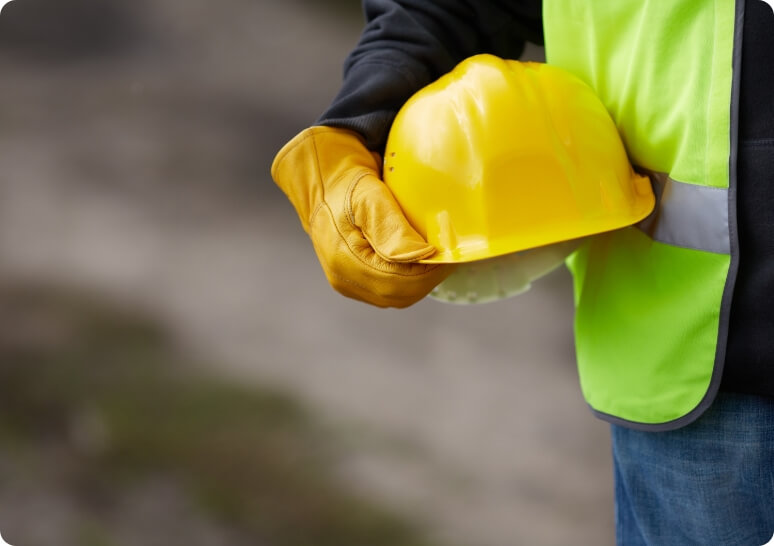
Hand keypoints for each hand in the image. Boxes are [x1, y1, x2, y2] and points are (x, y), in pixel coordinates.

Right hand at [271, 126, 451, 307]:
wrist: (324, 184)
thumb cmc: (347, 184)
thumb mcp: (370, 196)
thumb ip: (393, 229)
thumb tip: (422, 256)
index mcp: (344, 260)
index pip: (397, 282)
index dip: (427, 273)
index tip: (448, 254)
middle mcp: (343, 278)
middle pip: (398, 295)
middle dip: (428, 279)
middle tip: (448, 256)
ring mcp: (347, 283)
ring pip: (395, 297)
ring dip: (420, 282)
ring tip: (436, 259)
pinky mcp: (354, 281)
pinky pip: (388, 291)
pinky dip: (408, 281)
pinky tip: (419, 262)